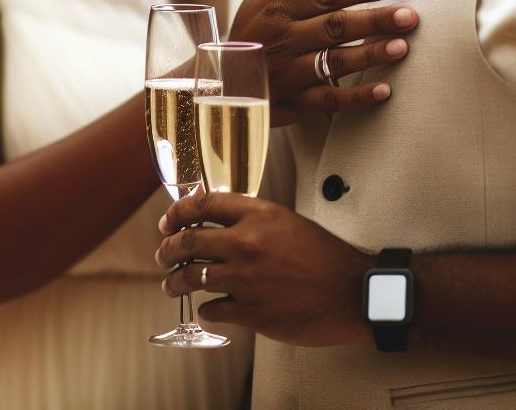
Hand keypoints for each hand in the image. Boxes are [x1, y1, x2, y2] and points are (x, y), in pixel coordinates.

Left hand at [156, 189, 370, 346]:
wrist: (352, 294)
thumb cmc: (326, 259)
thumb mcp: (288, 223)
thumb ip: (253, 220)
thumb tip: (218, 224)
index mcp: (258, 216)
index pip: (202, 205)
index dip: (177, 213)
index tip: (167, 223)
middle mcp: (246, 243)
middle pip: (188, 241)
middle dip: (167, 249)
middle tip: (163, 255)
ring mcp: (245, 278)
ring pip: (190, 277)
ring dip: (175, 282)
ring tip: (171, 284)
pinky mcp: (250, 311)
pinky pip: (211, 308)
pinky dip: (206, 308)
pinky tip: (210, 307)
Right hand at [227, 0, 416, 126]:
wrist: (216, 84)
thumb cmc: (246, 33)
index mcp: (276, 9)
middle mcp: (281, 40)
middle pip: (334, 27)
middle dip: (374, 21)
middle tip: (410, 16)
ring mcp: (287, 73)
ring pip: (334, 63)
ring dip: (369, 55)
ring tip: (402, 47)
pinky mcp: (292, 103)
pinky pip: (327, 100)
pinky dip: (356, 97)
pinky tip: (384, 90)